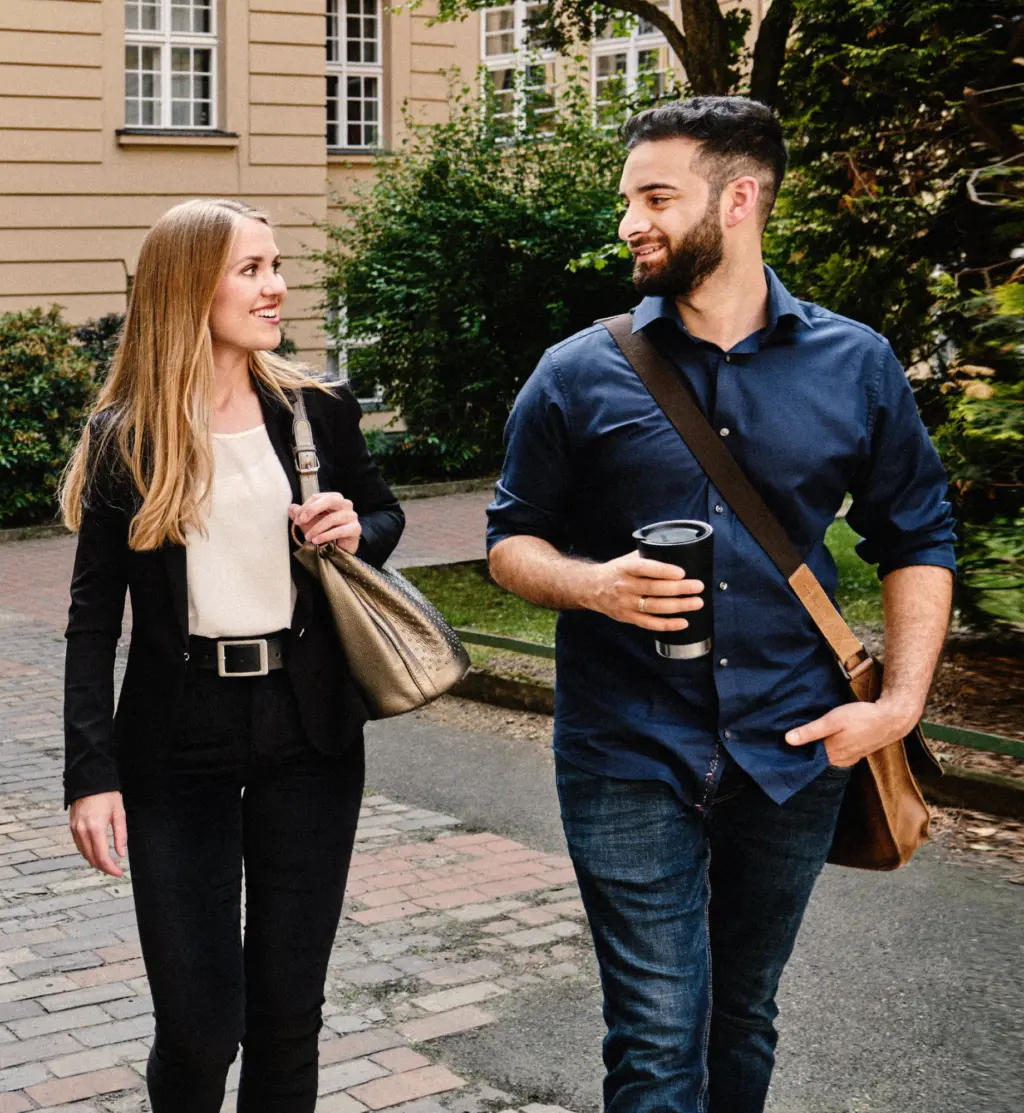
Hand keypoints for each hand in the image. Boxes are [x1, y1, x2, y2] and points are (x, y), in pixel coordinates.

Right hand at [69, 791, 126, 877]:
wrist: (90, 780)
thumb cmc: (107, 795)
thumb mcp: (119, 814)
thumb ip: (120, 835)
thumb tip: (121, 854)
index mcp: (96, 829)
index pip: (102, 857)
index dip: (111, 869)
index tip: (119, 873)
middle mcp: (83, 831)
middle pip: (91, 858)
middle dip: (103, 867)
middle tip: (115, 870)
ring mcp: (75, 829)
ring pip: (83, 853)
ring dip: (95, 861)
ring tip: (107, 862)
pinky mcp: (72, 826)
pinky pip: (78, 845)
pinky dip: (87, 852)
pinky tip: (96, 852)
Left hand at [289, 492, 360, 553]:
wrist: (338, 550)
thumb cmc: (324, 533)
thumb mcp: (309, 523)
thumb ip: (300, 514)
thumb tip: (291, 508)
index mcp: (334, 498)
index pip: (318, 497)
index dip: (305, 507)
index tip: (296, 519)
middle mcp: (345, 504)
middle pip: (329, 501)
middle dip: (312, 510)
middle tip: (300, 521)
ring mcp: (352, 516)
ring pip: (332, 518)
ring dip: (316, 528)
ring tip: (308, 537)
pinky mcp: (356, 529)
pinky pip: (339, 531)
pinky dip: (325, 536)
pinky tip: (316, 541)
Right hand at [587, 550, 703, 630]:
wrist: (590, 588)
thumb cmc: (614, 571)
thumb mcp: (626, 559)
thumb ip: (647, 556)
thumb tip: (674, 552)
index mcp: (625, 568)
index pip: (645, 568)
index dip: (663, 571)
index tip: (681, 572)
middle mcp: (625, 586)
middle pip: (654, 589)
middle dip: (679, 588)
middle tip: (698, 586)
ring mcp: (626, 604)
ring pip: (655, 607)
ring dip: (678, 606)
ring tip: (697, 602)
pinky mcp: (627, 618)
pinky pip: (649, 624)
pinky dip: (667, 625)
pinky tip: (683, 623)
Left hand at [785, 698, 918, 767]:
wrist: (892, 719)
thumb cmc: (861, 717)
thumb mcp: (833, 721)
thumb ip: (811, 731)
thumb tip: (787, 740)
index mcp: (831, 754)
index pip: (806, 759)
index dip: (793, 753)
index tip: (779, 748)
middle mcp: (839, 760)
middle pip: (815, 759)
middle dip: (803, 752)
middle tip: (786, 741)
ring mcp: (849, 757)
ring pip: (826, 756)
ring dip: (816, 750)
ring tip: (802, 739)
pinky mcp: (856, 752)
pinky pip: (836, 754)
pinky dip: (828, 748)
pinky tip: (823, 740)